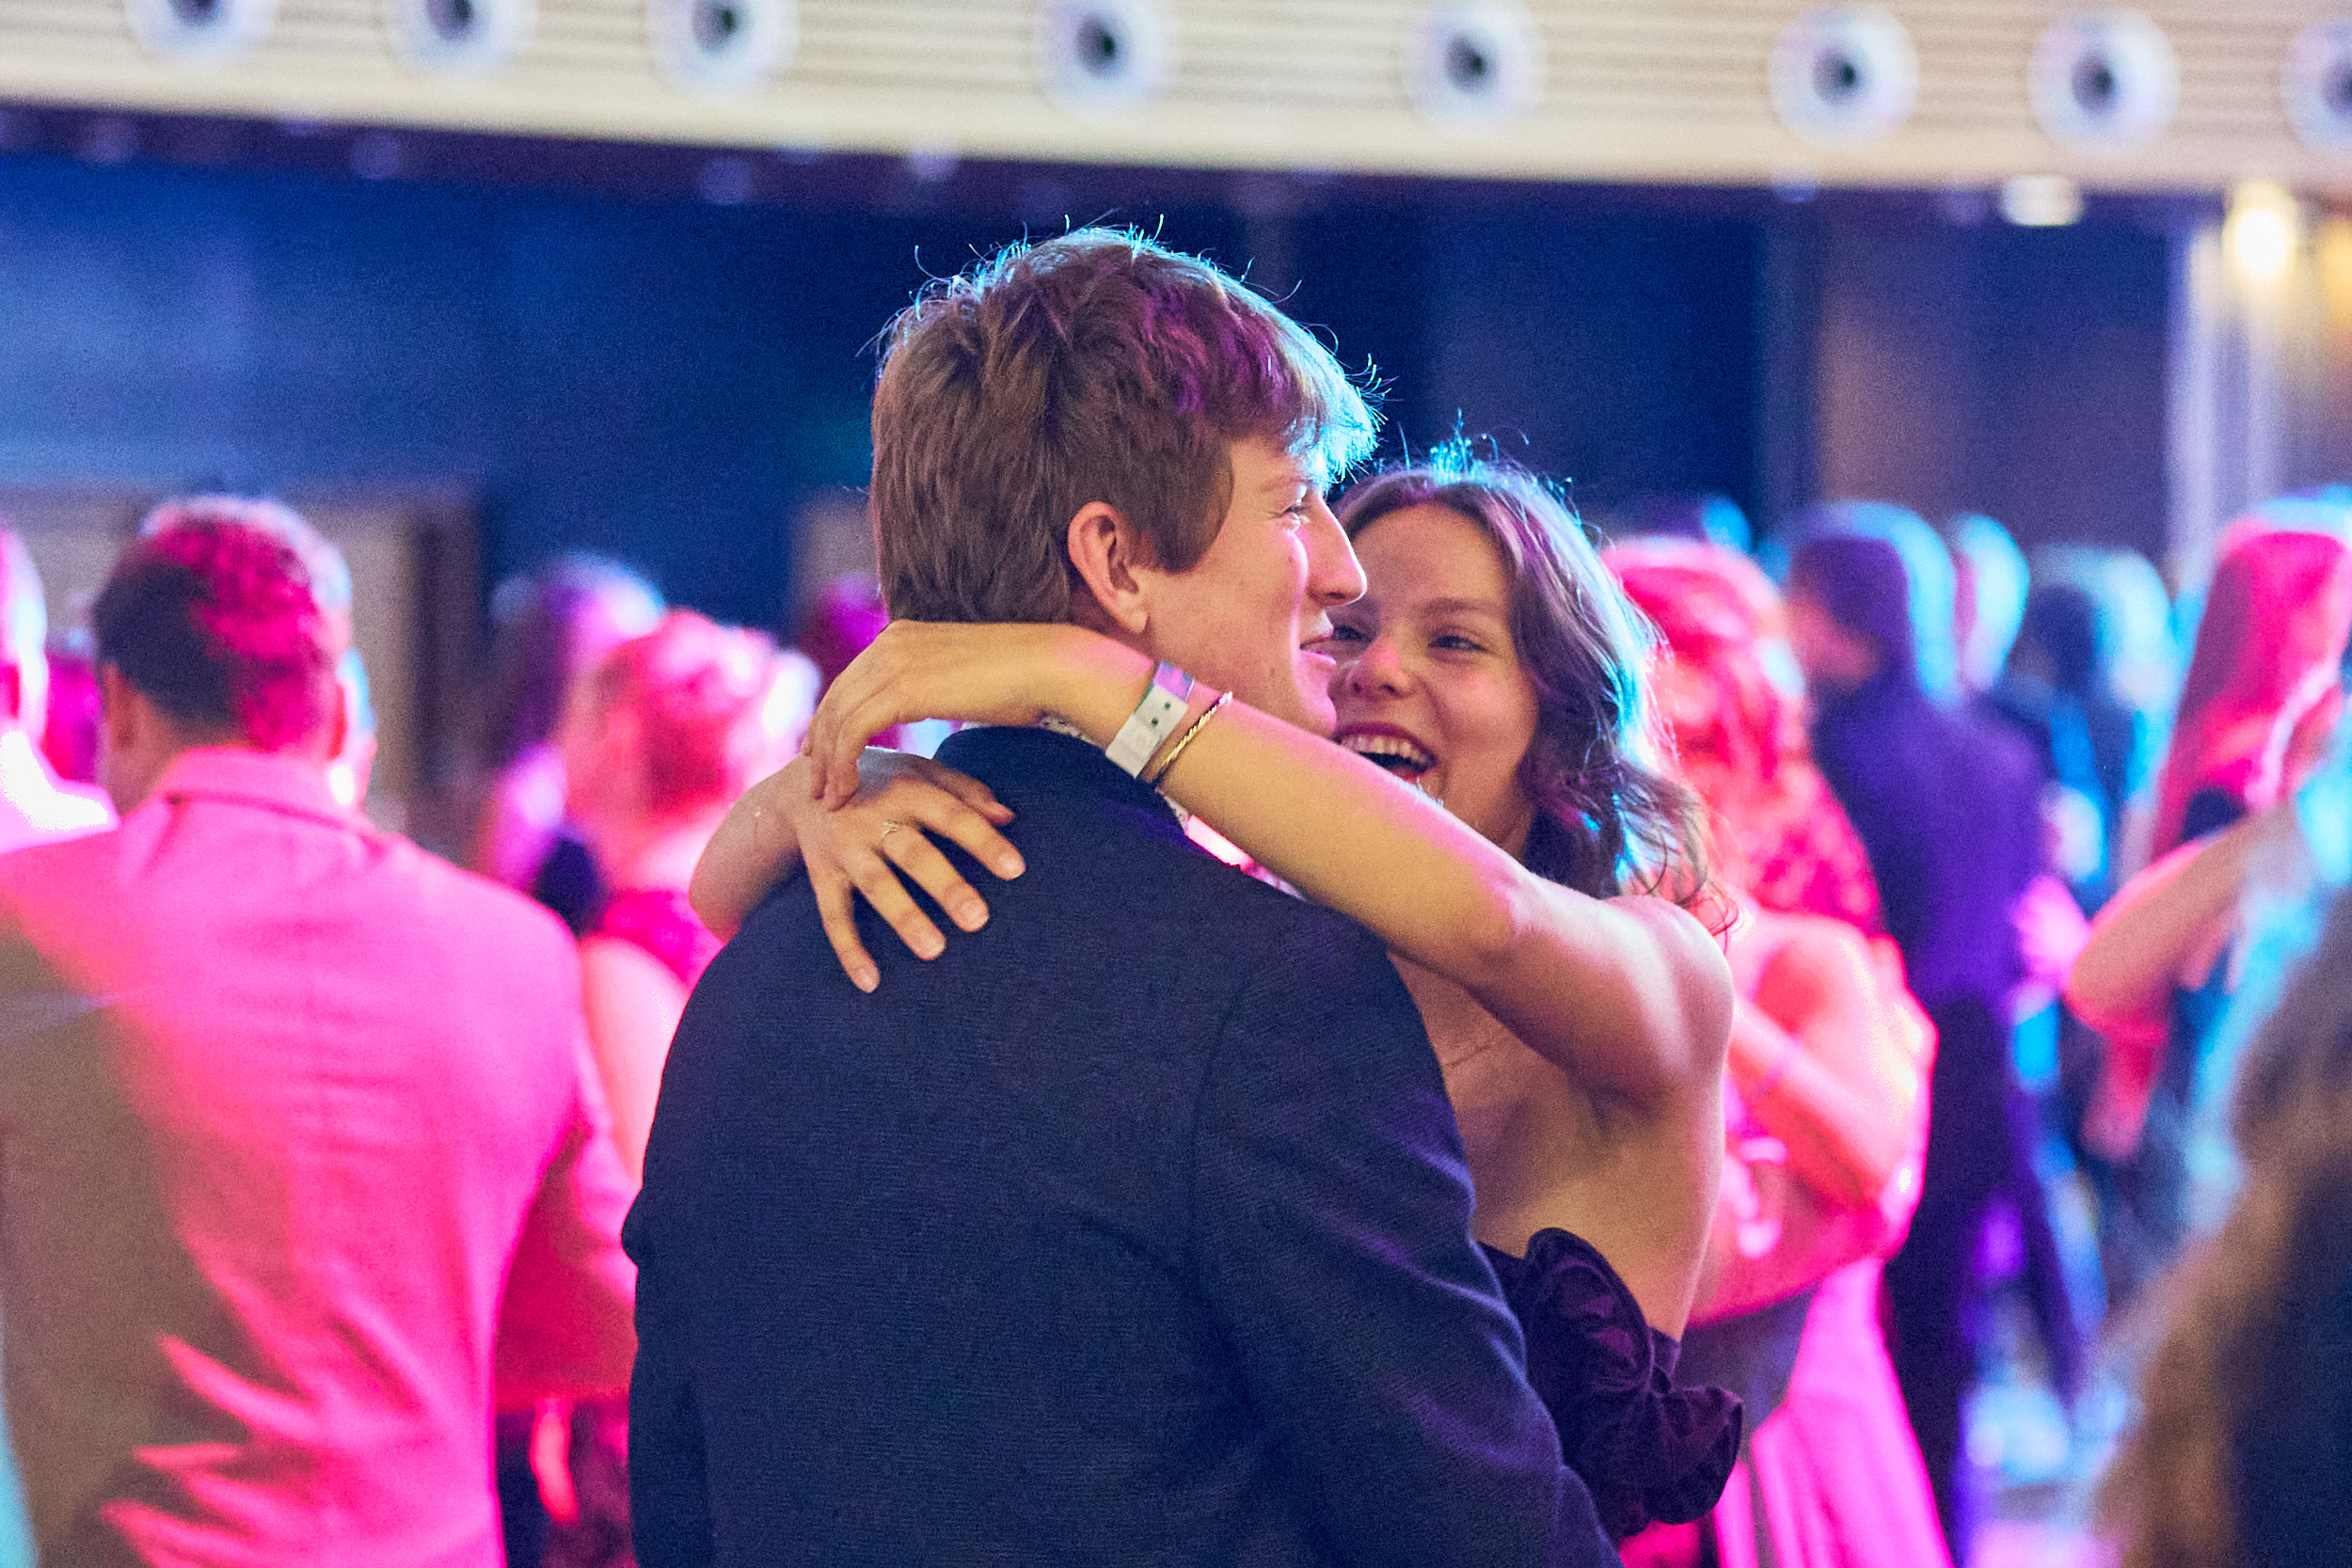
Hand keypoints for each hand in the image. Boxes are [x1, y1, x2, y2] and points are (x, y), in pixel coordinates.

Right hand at [798, 751, 1025, 992]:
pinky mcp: (822, 874)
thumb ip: (965, 791)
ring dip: (904, 917)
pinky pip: (833, 914)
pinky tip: (870, 982)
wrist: (802, 787)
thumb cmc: (881, 782)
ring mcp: (845, 847)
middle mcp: (873, 817)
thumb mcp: (920, 771)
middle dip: (944, 885)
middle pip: (913, 853)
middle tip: (978, 919)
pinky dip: (849, 949)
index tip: (1015, 870)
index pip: (951, 815)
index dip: (982, 841)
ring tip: (934, 950)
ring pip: (876, 885)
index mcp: (906, 790)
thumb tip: (1010, 816)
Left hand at [802, 622, 1116, 806]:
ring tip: (827, 799)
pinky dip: (841, 765)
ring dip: (826, 764)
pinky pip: (851, 732)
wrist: (1049, 667)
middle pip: (835, 699)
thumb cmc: (1023, 682)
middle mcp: (889, 642)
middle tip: (814, 785)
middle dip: (819, 745)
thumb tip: (929, 704)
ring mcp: (891, 661)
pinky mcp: (898, 688)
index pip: (850, 682)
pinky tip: (845, 792)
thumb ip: (934, 687)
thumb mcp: (963, 680)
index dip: (832, 722)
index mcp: (901, 635)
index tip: (825, 758)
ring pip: (837, 718)